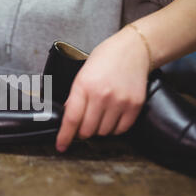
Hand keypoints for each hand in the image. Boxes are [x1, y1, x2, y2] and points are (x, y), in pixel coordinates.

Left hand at [56, 26, 150, 151]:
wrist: (133, 49)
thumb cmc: (105, 58)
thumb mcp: (82, 74)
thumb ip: (75, 96)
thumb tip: (67, 116)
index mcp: (84, 86)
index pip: (71, 119)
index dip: (64, 136)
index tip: (61, 146)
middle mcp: (102, 96)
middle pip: (87, 130)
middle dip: (82, 132)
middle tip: (83, 124)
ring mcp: (120, 102)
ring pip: (103, 132)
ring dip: (98, 129)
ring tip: (99, 115)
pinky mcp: (134, 105)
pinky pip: (121, 129)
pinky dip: (114, 128)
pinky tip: (111, 117)